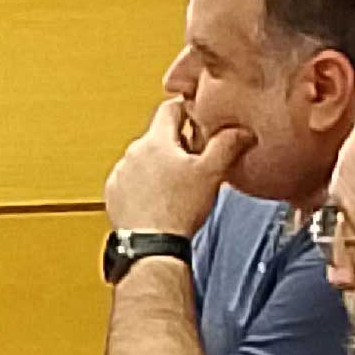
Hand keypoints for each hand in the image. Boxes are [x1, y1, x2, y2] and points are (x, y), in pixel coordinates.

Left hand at [103, 97, 246, 239]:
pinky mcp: (114, 193)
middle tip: (198, 159)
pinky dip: (146, 183)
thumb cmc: (179, 210)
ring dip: (161, 164)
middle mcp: (132, 152)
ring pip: (145, 158)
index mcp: (155, 141)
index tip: (200, 118)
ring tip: (179, 184)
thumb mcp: (212, 173)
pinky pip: (133, 179)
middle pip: (159, 135)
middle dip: (178, 143)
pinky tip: (161, 198)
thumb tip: (241, 130)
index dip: (188, 109)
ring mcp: (120, 173)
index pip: (170, 108)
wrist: (152, 246)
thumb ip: (227, 145)